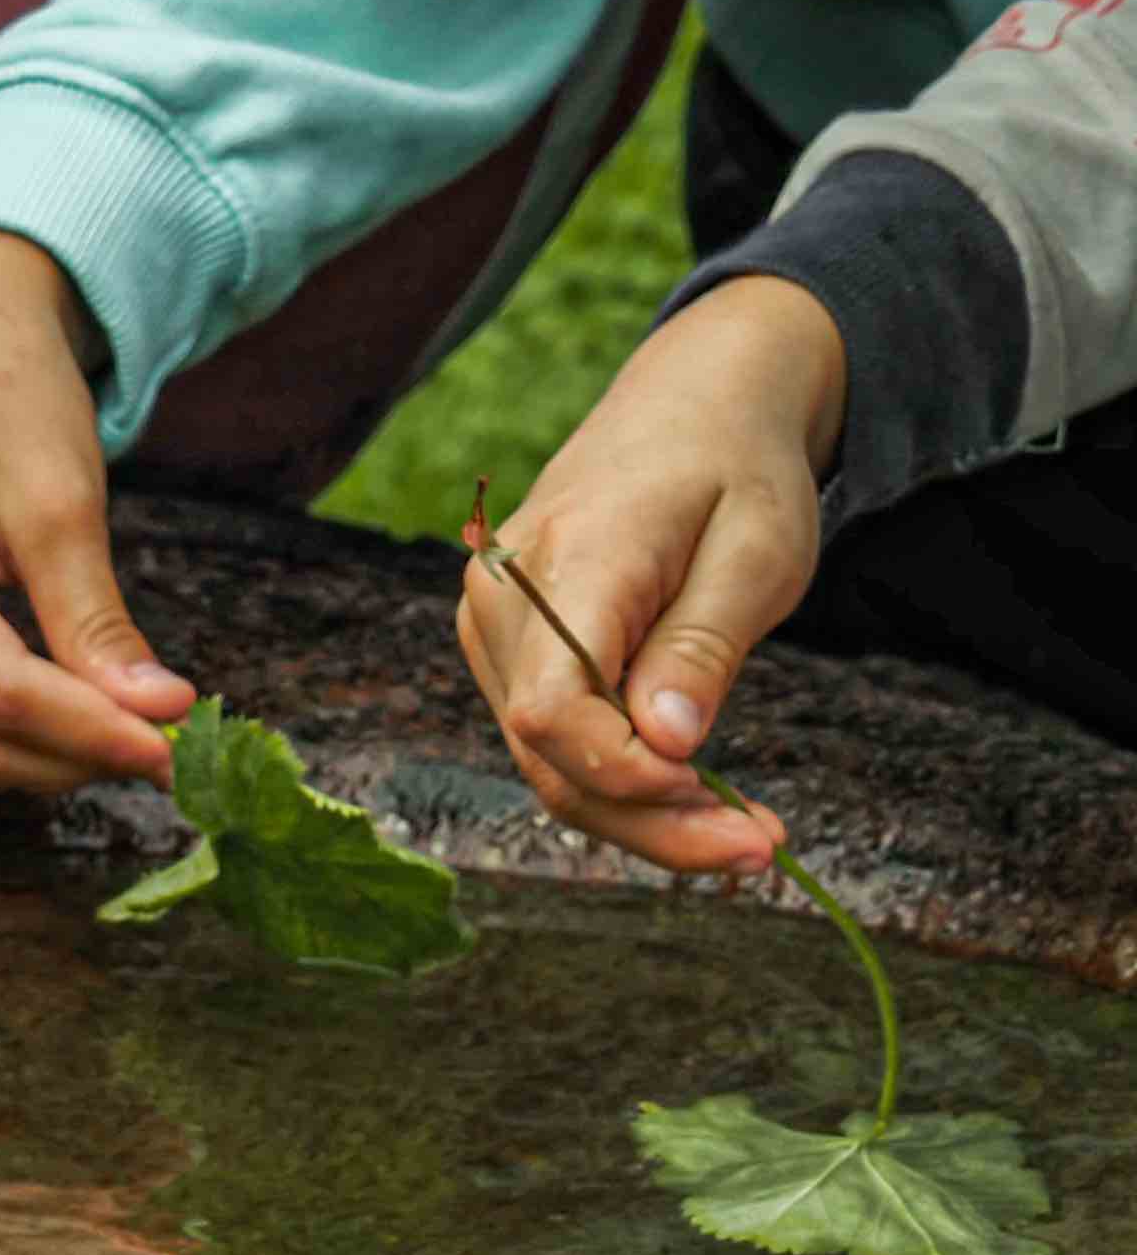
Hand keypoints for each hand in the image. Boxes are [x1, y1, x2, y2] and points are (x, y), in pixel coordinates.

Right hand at [0, 230, 193, 819]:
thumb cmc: (7, 397)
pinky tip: (48, 715)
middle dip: (71, 756)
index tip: (177, 741)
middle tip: (161, 737)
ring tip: (106, 723)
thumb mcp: (61, 499)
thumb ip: (95, 619)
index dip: (94, 730)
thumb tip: (155, 718)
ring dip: (31, 769)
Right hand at [456, 276, 842, 876]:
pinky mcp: (507, 645)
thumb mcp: (759, 549)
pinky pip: (551, 738)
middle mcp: (501, 598)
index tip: (719, 802)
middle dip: (651, 823)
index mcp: (567, 561)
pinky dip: (620, 780)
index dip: (625, 776)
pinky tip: (690, 791)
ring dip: (640, 814)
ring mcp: (493, 624)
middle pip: (547, 754)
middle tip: (761, 850)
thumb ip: (704, 647)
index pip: (552, 707)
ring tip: (742, 832)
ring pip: (545, 763)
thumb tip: (664, 745)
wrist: (690, 403)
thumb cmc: (735, 469)